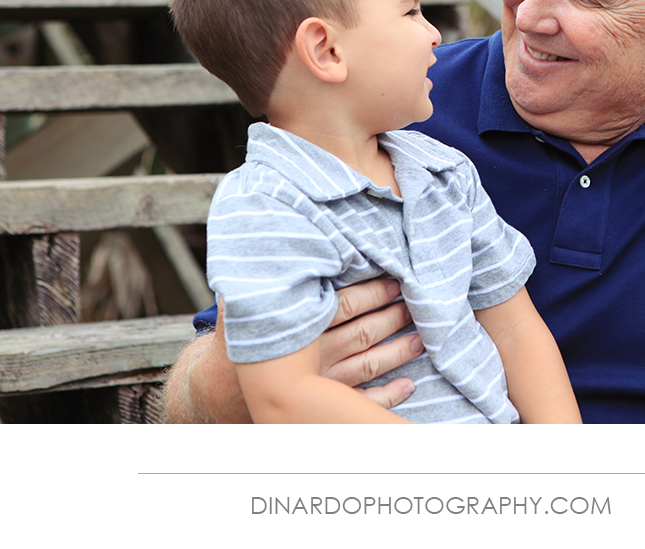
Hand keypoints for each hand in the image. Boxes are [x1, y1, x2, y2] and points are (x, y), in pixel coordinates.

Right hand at [162, 279, 420, 422]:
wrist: (221, 393)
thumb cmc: (237, 342)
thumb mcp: (235, 310)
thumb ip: (253, 280)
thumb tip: (258, 239)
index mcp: (300, 327)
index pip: (345, 305)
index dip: (373, 292)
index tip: (396, 279)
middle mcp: (315, 357)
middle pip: (364, 333)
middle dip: (393, 316)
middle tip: (418, 300)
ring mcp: (324, 384)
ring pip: (370, 364)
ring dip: (399, 351)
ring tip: (423, 337)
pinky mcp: (327, 405)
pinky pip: (364, 400)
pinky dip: (389, 395)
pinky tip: (410, 385)